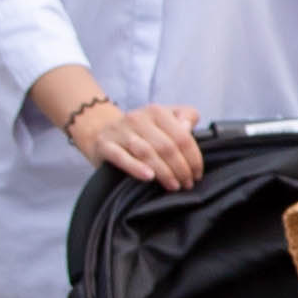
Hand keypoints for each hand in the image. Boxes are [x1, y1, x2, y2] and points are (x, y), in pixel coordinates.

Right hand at [77, 95, 205, 188]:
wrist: (100, 129)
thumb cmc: (140, 130)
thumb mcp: (164, 118)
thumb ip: (183, 118)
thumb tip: (188, 128)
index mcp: (157, 111)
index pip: (182, 136)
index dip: (193, 157)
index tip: (197, 174)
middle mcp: (138, 118)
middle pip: (167, 146)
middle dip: (181, 169)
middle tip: (186, 184)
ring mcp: (120, 131)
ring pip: (147, 152)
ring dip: (164, 172)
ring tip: (174, 186)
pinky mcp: (105, 145)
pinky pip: (122, 157)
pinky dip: (136, 168)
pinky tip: (149, 177)